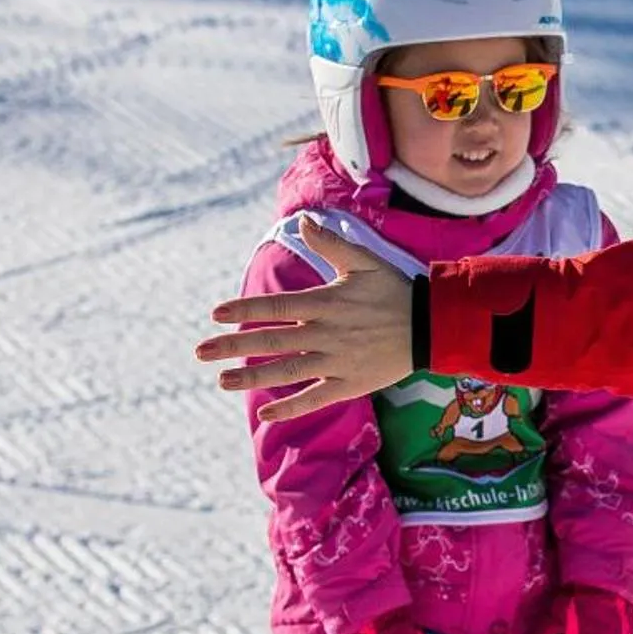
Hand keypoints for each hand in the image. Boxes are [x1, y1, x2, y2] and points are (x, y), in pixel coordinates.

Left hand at [198, 220, 414, 421]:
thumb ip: (331, 245)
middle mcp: (326, 333)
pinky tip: (266, 411)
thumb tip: (303, 222)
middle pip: (272, 340)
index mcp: (326, 303)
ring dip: (253, 376)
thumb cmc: (395, 290)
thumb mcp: (365, 262)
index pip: (276, 307)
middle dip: (233, 346)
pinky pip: (316, 397)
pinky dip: (291, 405)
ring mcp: (337, 360)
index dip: (244, 309)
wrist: (432, 326)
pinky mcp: (351, 383)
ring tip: (222, 380)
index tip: (216, 314)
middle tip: (200, 351)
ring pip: (288, 370)